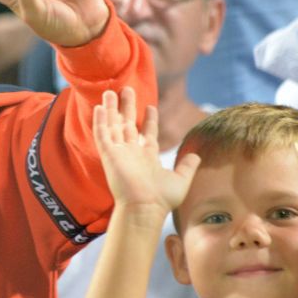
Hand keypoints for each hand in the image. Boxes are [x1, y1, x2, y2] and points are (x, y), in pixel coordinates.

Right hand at [92, 87, 199, 224]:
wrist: (145, 208)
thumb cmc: (162, 199)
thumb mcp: (181, 180)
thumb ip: (188, 166)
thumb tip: (197, 155)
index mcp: (147, 157)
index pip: (147, 133)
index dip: (149, 120)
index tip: (150, 106)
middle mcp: (132, 152)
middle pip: (128, 124)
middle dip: (127, 107)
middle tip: (127, 89)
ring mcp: (119, 152)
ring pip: (113, 125)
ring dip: (111, 109)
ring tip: (110, 91)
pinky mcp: (109, 154)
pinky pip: (102, 134)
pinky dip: (100, 121)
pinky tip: (100, 107)